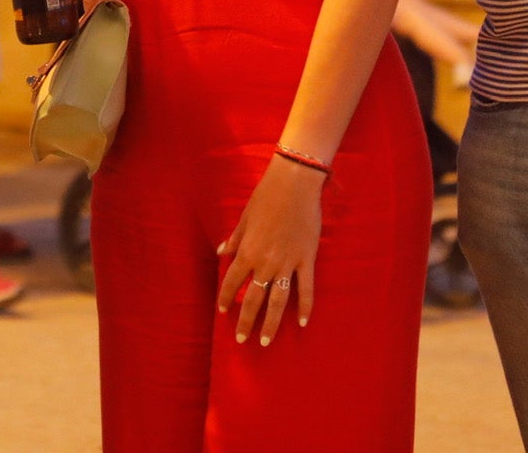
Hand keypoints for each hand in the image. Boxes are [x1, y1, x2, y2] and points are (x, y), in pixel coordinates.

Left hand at [215, 155, 324, 345]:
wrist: (294, 186)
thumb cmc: (265, 198)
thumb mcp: (244, 218)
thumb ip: (234, 240)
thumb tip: (221, 253)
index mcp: (247, 251)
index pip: (232, 282)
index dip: (227, 298)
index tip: (223, 311)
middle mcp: (265, 263)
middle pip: (254, 298)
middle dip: (246, 321)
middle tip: (241, 340)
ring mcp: (288, 264)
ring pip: (278, 301)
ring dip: (271, 323)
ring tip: (266, 341)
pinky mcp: (307, 260)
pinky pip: (306, 289)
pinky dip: (305, 307)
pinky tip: (302, 323)